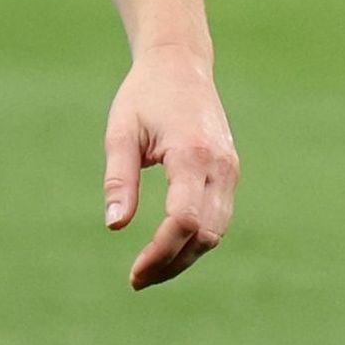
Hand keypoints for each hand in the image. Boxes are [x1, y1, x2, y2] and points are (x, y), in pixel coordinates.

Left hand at [102, 48, 238, 289]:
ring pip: (215, 232)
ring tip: (149, 271)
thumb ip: (120, 180)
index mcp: (192, 153)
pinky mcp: (230, 172)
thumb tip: (114, 225)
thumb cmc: (144, 95)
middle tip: (137, 280)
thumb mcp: (121, 133)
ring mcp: (230, 170)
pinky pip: (218, 218)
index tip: (134, 273)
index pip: (184, 220)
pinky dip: (195, 240)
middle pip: (204, 234)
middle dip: (172, 263)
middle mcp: (220, 165)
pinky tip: (167, 249)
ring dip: (185, 257)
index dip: (161, 253)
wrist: (181, 64)